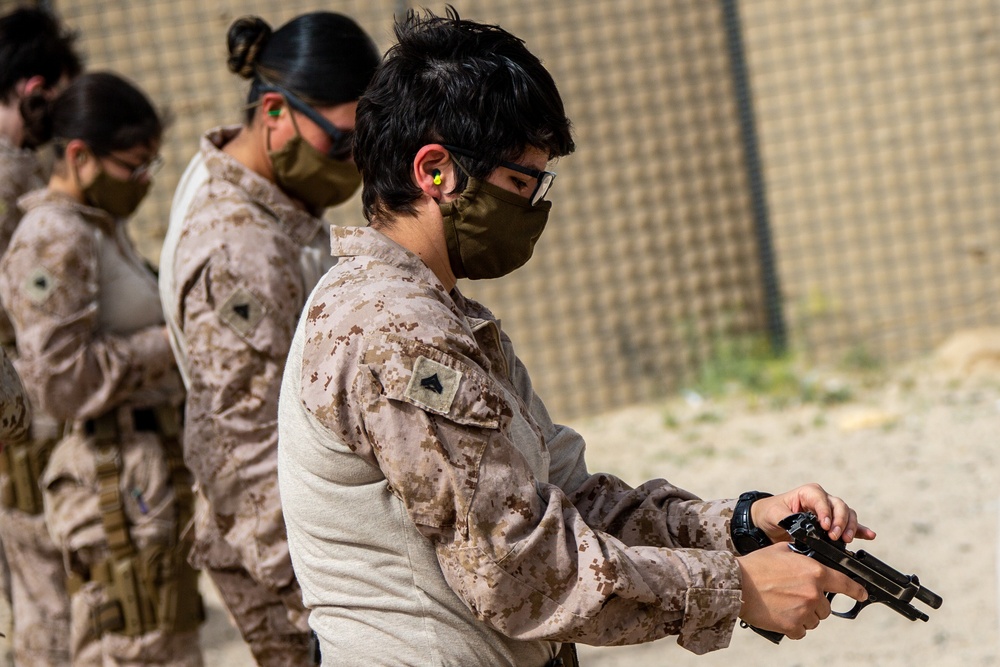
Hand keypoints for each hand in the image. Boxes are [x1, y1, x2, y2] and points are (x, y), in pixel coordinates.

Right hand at [737, 542, 867, 638]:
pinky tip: (779, 615)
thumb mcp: (781, 551)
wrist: (736, 584)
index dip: (856, 590)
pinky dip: (792, 626)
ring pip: (814, 620)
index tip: (862, 594)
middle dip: (813, 604)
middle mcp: (814, 593)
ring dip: (803, 616)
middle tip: (793, 597)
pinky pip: (800, 631)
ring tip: (783, 605)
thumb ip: (800, 556)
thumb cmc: (755, 566)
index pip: (844, 583)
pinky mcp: (792, 626)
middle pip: (825, 607)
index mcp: (814, 572)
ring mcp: (804, 611)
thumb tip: (807, 557)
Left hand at [751, 483, 876, 543]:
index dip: (826, 512)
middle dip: (840, 521)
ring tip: (846, 540)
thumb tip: (799, 526)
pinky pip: (850, 525)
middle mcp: (822, 499)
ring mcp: (830, 511)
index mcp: (809, 493)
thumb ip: (787, 518)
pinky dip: (860, 530)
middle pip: (839, 506)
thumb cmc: (770, 513)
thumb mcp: (774, 513)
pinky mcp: (833, 524)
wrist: (767, 521)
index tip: (825, 526)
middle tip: (835, 537)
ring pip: (847, 514)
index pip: (822, 499)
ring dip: (850, 526)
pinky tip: (869, 535)